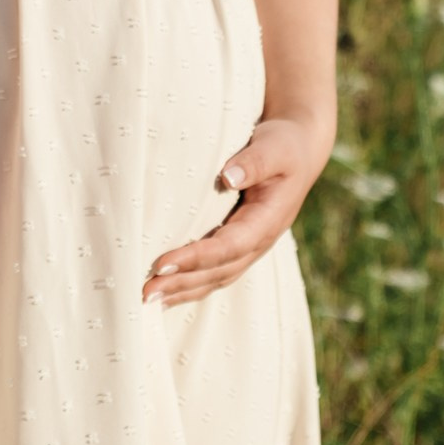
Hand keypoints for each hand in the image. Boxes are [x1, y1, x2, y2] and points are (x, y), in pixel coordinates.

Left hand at [142, 114, 331, 308]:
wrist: (299, 151)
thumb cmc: (283, 145)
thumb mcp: (275, 147)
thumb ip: (255, 162)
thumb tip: (228, 177)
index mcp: (268, 220)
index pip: (229, 246)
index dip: (196, 257)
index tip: (162, 264)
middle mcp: (260, 240)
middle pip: (219, 271)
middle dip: (181, 283)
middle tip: (144, 292)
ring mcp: (251, 246)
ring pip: (216, 278)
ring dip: (183, 291)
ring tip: (148, 300)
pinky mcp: (240, 245)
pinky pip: (216, 272)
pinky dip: (191, 285)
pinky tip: (167, 292)